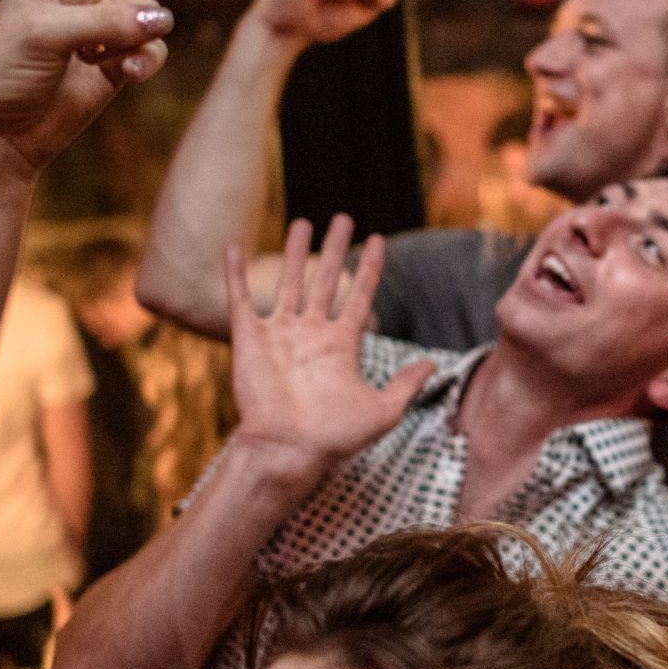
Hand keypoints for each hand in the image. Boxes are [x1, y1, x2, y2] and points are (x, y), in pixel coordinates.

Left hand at [0, 0, 220, 171]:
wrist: (5, 133)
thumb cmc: (4, 73)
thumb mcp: (45, 35)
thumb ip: (106, 22)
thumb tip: (163, 20)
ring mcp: (102, 24)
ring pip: (150, 12)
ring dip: (139, 34)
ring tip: (108, 58)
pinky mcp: (117, 61)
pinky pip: (152, 50)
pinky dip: (144, 62)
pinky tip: (122, 75)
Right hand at [225, 216, 434, 481]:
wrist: (288, 450)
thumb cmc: (333, 437)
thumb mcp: (383, 412)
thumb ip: (407, 385)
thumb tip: (434, 364)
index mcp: (342, 345)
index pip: (360, 295)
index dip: (369, 268)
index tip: (378, 240)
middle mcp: (312, 334)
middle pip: (326, 280)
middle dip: (334, 249)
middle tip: (342, 218)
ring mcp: (280, 334)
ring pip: (290, 282)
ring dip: (296, 253)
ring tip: (303, 221)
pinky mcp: (250, 339)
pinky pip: (240, 300)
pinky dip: (234, 274)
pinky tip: (233, 248)